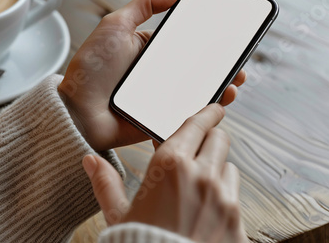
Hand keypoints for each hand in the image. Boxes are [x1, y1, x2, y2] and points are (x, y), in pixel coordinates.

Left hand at [58, 0, 246, 150]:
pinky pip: (191, 114)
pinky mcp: (164, 119)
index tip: (228, 32)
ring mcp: (163, 98)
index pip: (186, 42)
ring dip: (223, 83)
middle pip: (198, 66)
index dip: (208, 37)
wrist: (77, 111)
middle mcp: (160, 73)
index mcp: (150, 51)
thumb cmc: (92, 68)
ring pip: (200, 90)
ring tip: (236, 77)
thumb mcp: (115, 25)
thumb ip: (144, 5)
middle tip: (239, 57)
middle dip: (222, 61)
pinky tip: (223, 97)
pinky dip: (210, 107)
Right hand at [83, 104, 247, 242]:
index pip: (196, 124)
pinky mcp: (238, 221)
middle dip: (210, 139)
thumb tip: (90, 160)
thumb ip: (105, 182)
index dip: (207, 112)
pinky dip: (225, 194)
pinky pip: (237, 195)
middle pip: (219, 139)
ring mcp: (224, 198)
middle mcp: (201, 175)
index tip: (213, 107)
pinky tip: (208, 208)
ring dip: (217, 169)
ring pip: (229, 166)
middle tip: (200, 147)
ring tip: (200, 185)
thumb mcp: (118, 214)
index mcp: (170, 166)